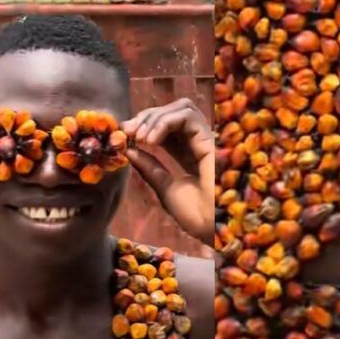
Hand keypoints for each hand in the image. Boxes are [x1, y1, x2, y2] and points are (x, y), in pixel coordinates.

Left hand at [122, 98, 213, 245]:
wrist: (214, 231)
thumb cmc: (197, 217)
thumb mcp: (166, 189)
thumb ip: (150, 167)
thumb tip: (130, 149)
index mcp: (192, 153)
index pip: (168, 126)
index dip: (146, 124)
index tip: (125, 133)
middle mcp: (201, 143)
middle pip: (175, 111)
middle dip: (147, 117)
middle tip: (128, 131)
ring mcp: (209, 140)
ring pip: (182, 108)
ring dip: (155, 118)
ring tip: (139, 137)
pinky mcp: (213, 140)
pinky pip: (187, 116)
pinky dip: (164, 122)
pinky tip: (150, 140)